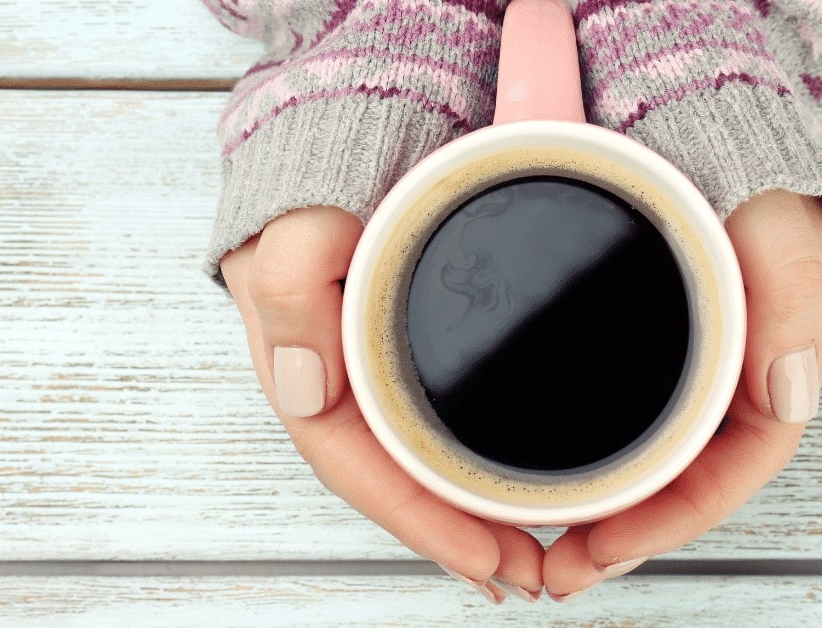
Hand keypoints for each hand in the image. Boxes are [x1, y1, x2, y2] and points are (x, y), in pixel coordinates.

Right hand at [220, 206, 545, 603]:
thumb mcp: (298, 221)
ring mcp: (369, 365)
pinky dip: (465, 464)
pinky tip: (499, 484)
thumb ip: (291, 284)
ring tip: (529, 551)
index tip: (488, 562)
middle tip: (530, 574)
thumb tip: (308, 388)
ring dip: (466, 513)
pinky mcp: (404, 346)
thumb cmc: (317, 175)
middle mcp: (337, 377)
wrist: (346, 124)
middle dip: (458, 538)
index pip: (361, 470)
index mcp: (305, 364)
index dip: (424, 526)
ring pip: (417, 461)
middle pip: (397, 480)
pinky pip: (431, 423)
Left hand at [540, 190, 821, 599]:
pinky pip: (622, 427)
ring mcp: (682, 372)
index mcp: (766, 373)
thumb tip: (788, 388)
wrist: (692, 126)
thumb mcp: (784, 232)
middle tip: (559, 573)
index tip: (604, 550)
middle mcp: (723, 384)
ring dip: (603, 517)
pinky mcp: (637, 354)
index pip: (728, 476)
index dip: (670, 525)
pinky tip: (547, 485)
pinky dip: (590, 466)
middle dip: (625, 541)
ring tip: (541, 552)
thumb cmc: (749, 179)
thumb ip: (793, 297)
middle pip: (679, 487)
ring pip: (648, 467)